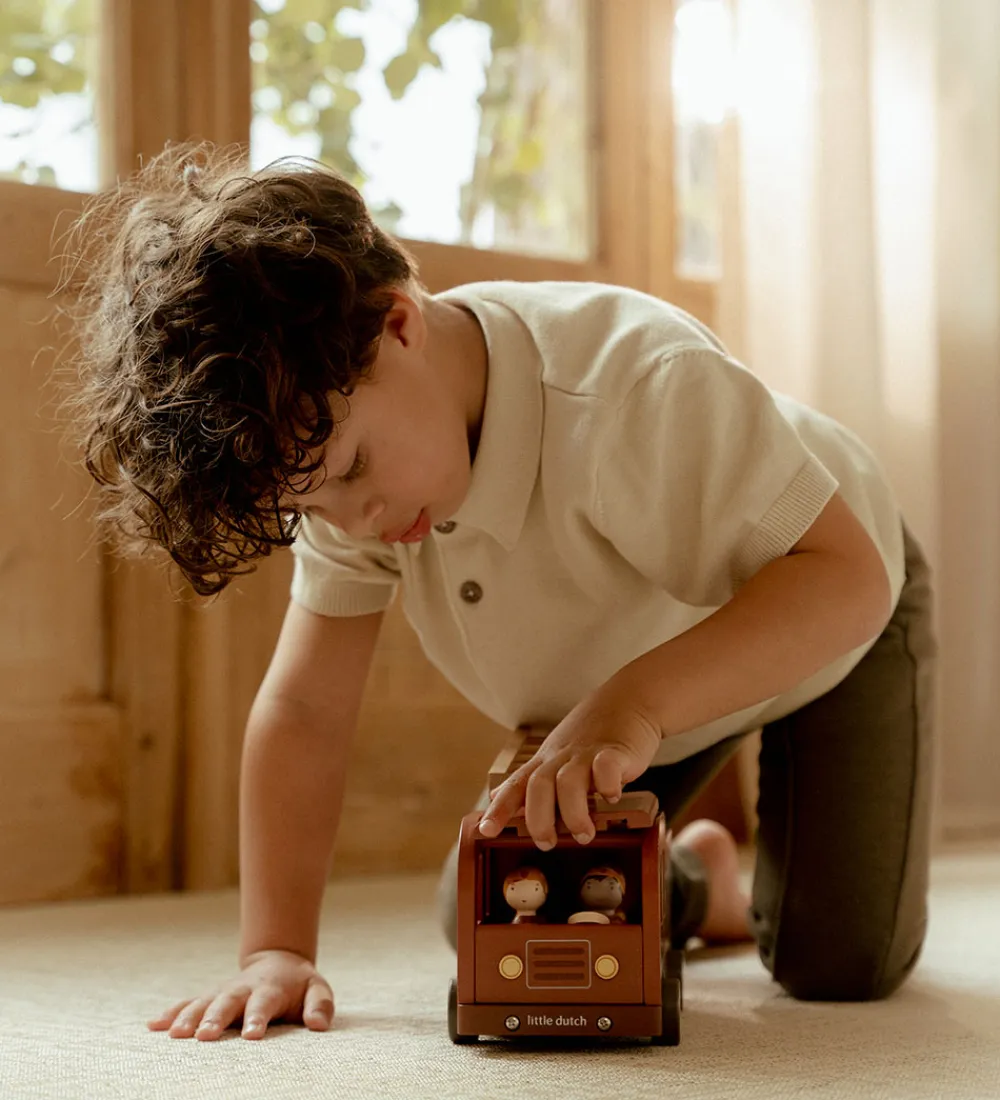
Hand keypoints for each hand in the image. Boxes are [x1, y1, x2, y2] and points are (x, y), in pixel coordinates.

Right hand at [147, 949, 333, 1040]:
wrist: (277, 961)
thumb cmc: (299, 985)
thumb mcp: (317, 989)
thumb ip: (320, 1005)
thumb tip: (318, 1025)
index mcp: (270, 989)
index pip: (264, 1003)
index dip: (258, 1018)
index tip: (251, 1035)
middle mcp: (242, 990)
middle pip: (227, 1002)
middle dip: (215, 1018)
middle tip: (204, 1036)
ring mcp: (223, 992)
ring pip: (203, 1003)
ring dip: (188, 1017)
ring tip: (175, 1035)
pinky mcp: (209, 997)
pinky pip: (187, 1004)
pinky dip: (171, 1013)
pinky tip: (153, 1026)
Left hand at [478, 687, 661, 849]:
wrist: (630, 700)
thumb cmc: (592, 734)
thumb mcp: (555, 754)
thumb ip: (530, 779)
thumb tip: (496, 796)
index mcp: (546, 761)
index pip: (516, 784)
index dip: (499, 808)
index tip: (485, 831)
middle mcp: (562, 757)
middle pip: (538, 785)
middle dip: (538, 819)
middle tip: (547, 843)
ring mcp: (588, 753)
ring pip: (568, 781)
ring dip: (573, 813)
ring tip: (584, 834)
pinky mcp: (616, 750)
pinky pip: (606, 767)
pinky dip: (607, 784)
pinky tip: (612, 797)